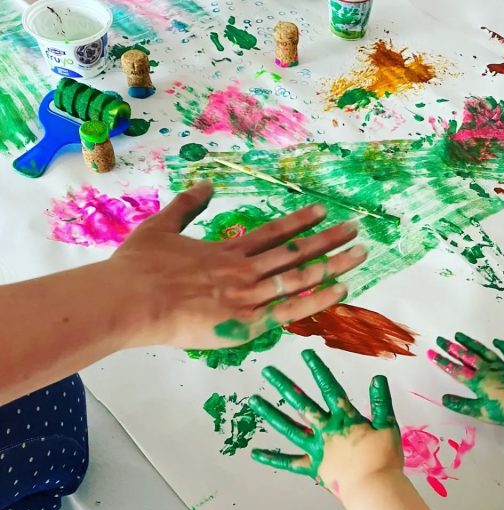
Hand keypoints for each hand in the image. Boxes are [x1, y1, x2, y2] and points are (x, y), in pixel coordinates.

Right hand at [109, 181, 365, 348]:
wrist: (133, 299)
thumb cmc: (139, 268)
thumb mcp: (160, 226)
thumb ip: (186, 206)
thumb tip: (207, 185)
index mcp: (225, 252)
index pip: (272, 234)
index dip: (299, 223)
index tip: (321, 211)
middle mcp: (245, 270)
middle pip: (295, 252)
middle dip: (328, 239)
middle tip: (355, 228)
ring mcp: (249, 294)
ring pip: (300, 276)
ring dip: (333, 263)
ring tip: (361, 252)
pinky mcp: (249, 321)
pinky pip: (291, 309)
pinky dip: (318, 299)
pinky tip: (342, 288)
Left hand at [249, 350, 402, 496]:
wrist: (373, 488)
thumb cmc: (384, 459)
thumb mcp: (388, 426)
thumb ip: (381, 402)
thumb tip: (378, 378)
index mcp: (345, 418)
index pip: (330, 388)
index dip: (318, 370)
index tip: (306, 354)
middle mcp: (326, 430)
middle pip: (302, 404)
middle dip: (285, 386)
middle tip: (268, 371)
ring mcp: (316, 449)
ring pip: (289, 428)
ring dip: (271, 414)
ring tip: (253, 401)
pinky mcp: (313, 467)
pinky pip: (290, 463)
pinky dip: (274, 458)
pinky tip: (256, 453)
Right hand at [429, 332, 503, 424]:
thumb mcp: (480, 411)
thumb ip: (462, 404)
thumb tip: (445, 399)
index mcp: (477, 381)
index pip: (455, 370)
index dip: (443, 362)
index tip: (432, 354)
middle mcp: (486, 370)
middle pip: (466, 356)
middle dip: (452, 348)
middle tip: (441, 339)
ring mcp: (501, 366)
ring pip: (482, 351)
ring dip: (470, 343)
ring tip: (459, 335)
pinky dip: (500, 346)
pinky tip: (494, 341)